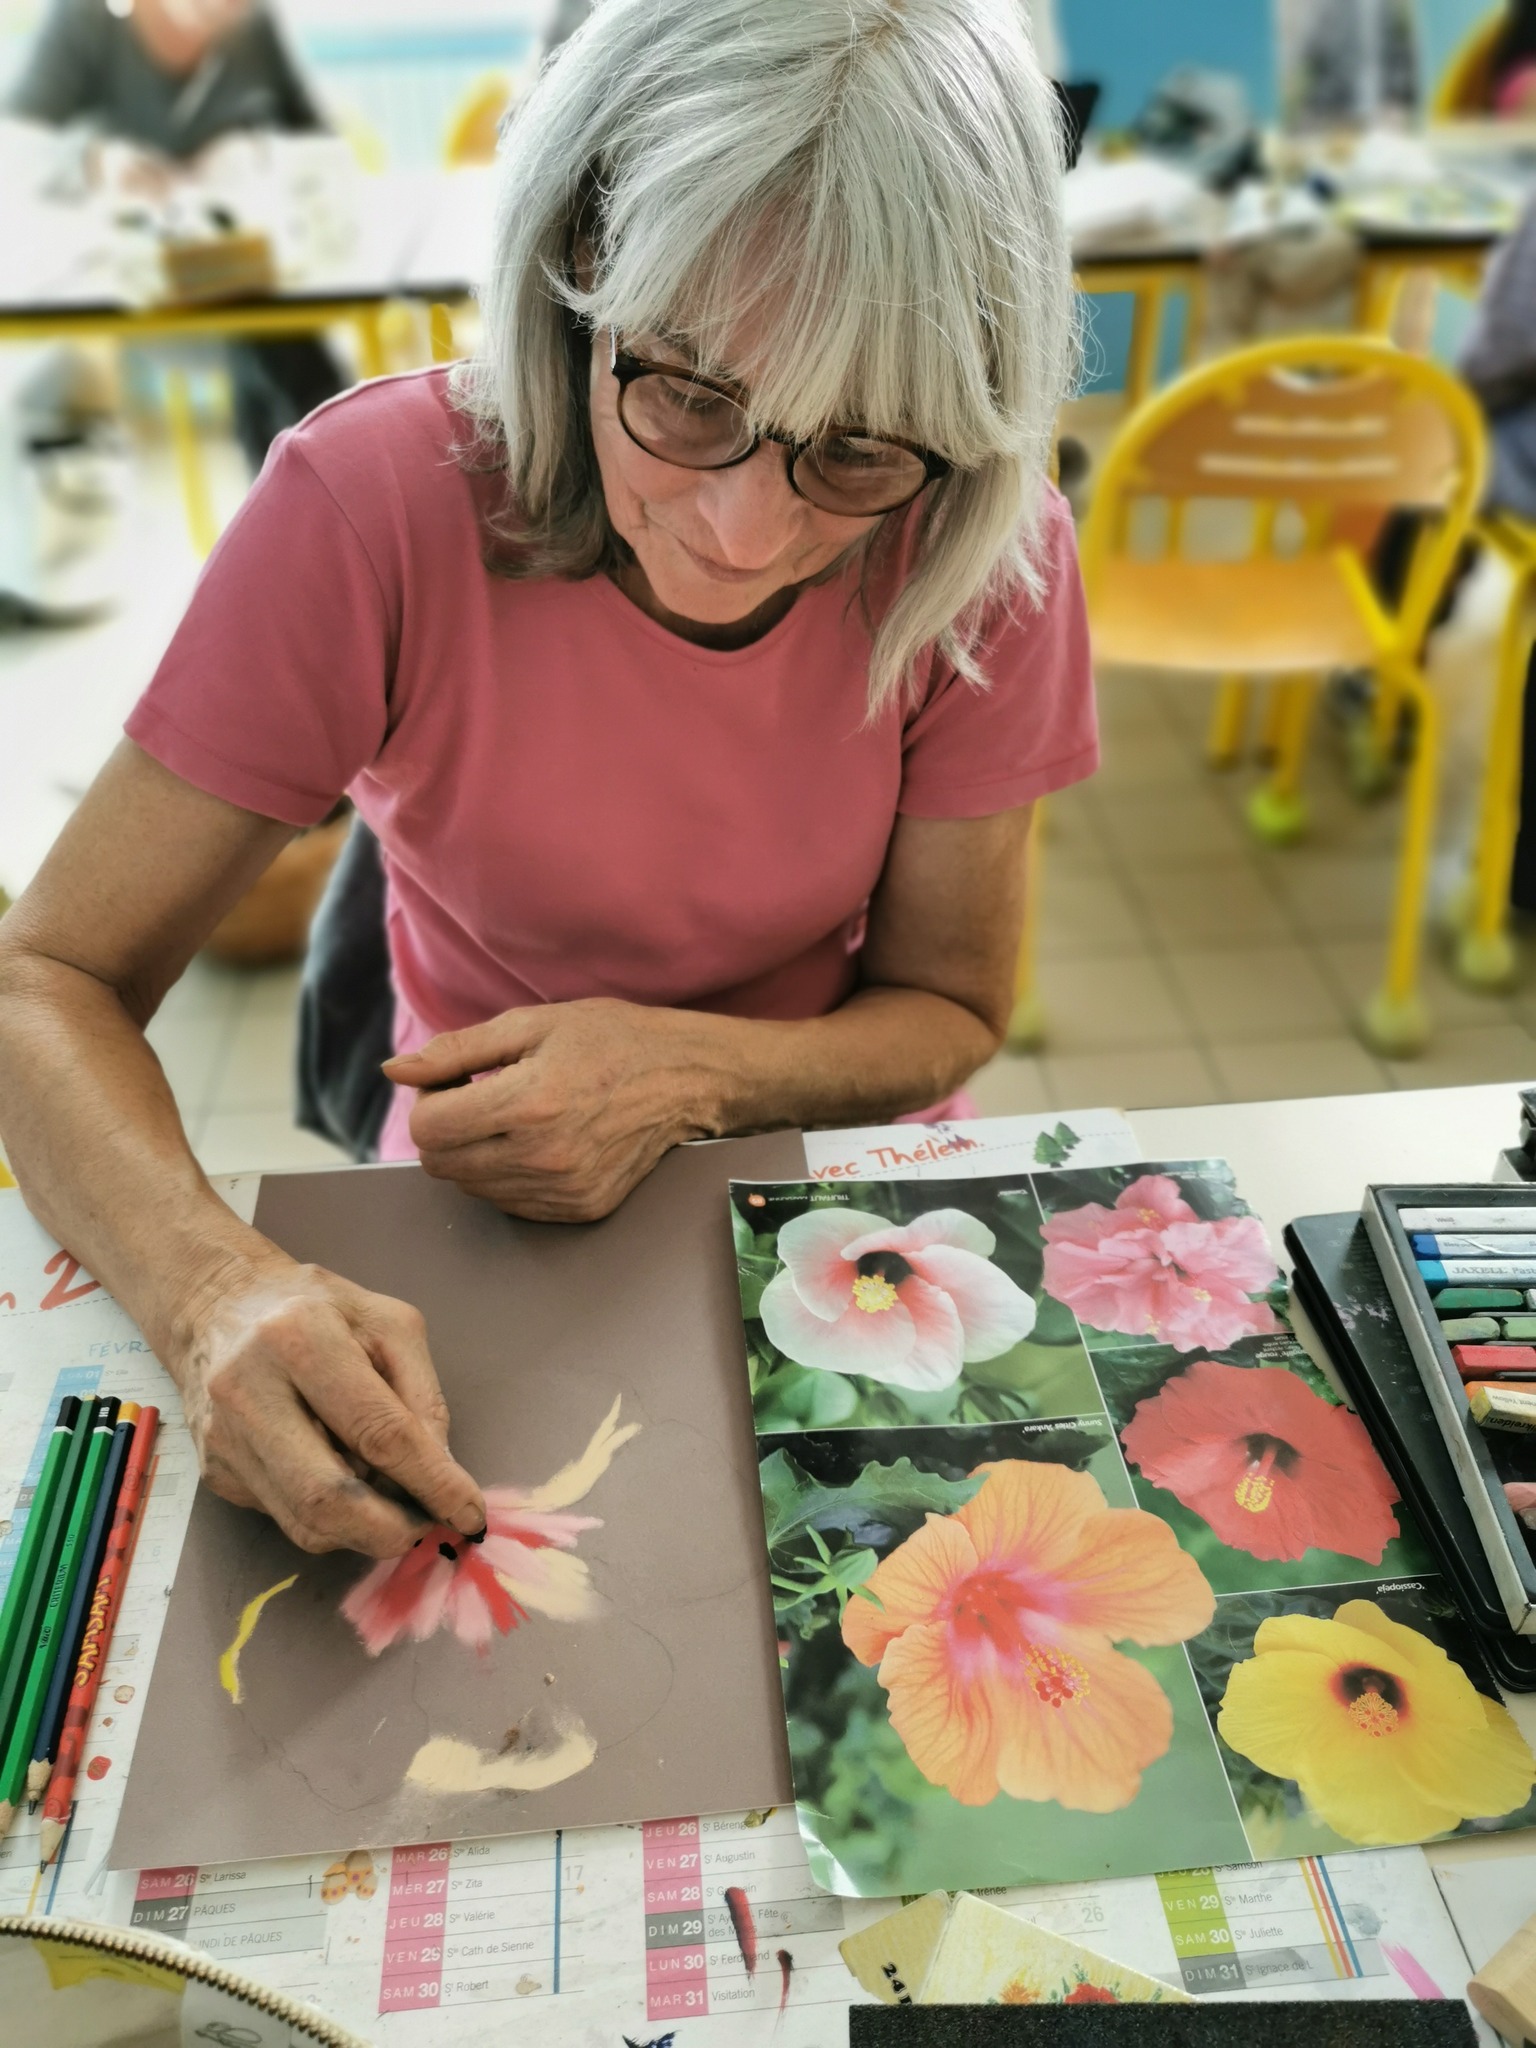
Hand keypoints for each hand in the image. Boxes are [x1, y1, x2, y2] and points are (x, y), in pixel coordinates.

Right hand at [177, 1253, 485, 1556]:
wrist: (220, 1308)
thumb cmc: (318, 1309)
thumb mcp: (390, 1325)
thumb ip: (422, 1396)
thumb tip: (441, 1475)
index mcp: (299, 1338)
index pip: (378, 1433)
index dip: (431, 1482)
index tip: (468, 1513)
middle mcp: (249, 1392)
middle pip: (327, 1498)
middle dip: (392, 1529)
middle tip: (430, 1526)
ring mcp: (225, 1439)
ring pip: (305, 1522)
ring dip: (364, 1530)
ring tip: (395, 1503)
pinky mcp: (216, 1472)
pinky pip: (287, 1516)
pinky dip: (330, 1516)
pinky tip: (345, 1479)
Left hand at [384, 998, 723, 1221]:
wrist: (688, 1077)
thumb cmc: (611, 1039)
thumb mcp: (532, 1025)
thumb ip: (457, 1050)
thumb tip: (396, 1072)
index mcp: (528, 1104)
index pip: (427, 1130)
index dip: (428, 1100)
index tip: (457, 1081)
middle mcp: (544, 1157)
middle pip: (441, 1165)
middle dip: (447, 1129)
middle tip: (483, 1096)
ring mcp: (564, 1191)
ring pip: (472, 1188)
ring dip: (476, 1153)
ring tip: (517, 1116)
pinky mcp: (580, 1210)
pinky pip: (510, 1203)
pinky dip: (508, 1175)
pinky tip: (540, 1141)